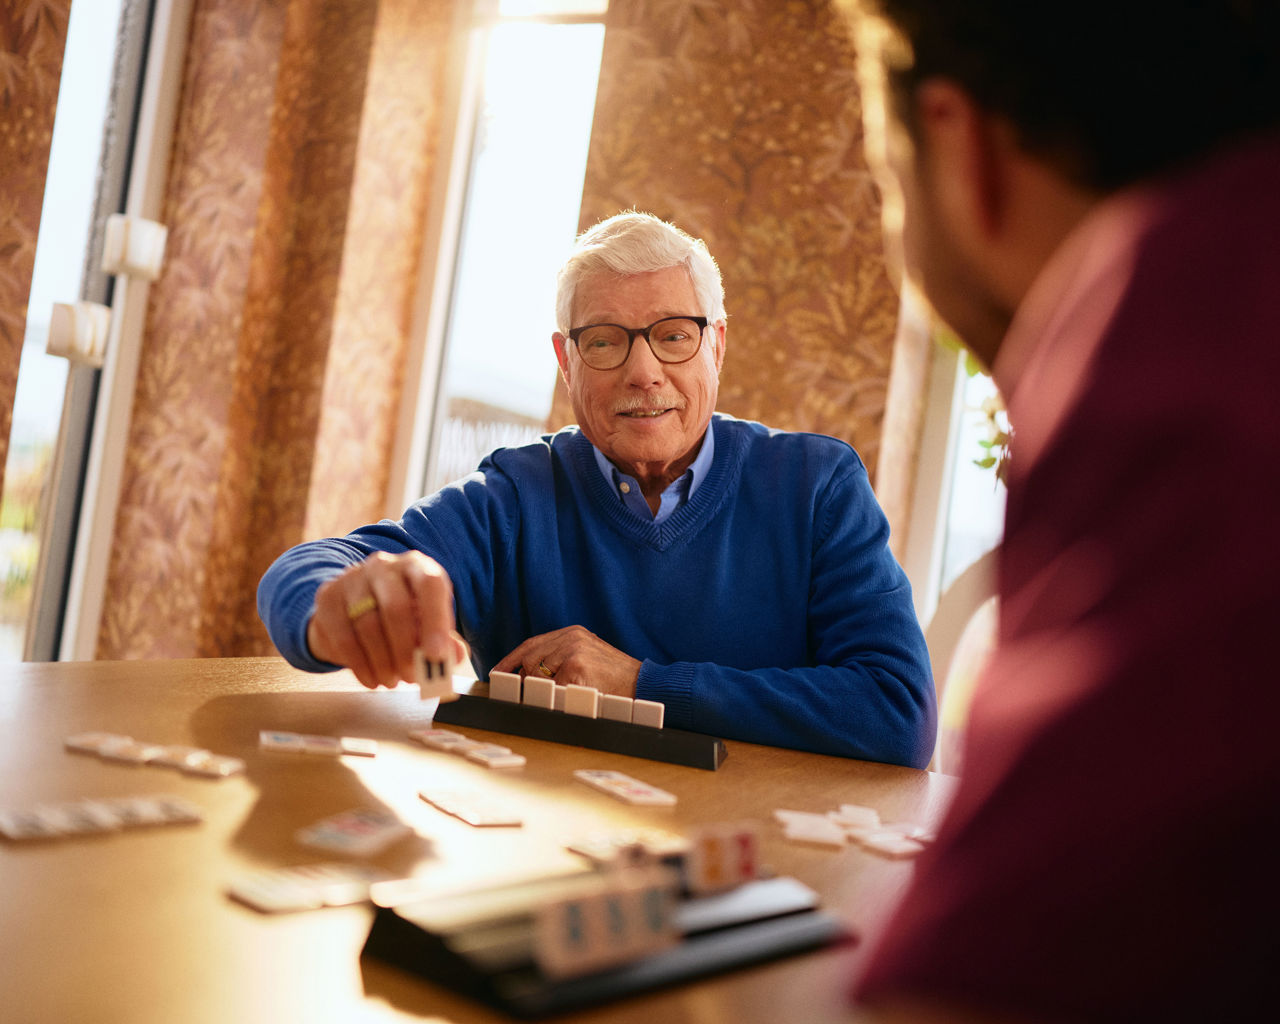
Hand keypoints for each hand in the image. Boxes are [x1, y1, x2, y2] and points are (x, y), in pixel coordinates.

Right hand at [306, 551, 467, 689]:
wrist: (353, 605)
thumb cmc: (401, 614)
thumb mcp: (428, 622)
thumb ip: (445, 640)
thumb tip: (454, 656)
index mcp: (416, 566)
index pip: (430, 584)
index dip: (435, 621)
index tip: (436, 655)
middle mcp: (384, 566)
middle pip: (395, 608)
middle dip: (406, 650)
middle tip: (412, 677)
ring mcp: (352, 579)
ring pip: (368, 626)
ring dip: (383, 662)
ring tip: (392, 681)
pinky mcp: (328, 598)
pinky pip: (344, 638)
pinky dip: (360, 666)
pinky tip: (371, 680)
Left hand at [492, 626, 640, 696]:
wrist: (642, 683)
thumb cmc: (615, 677)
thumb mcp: (588, 656)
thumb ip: (561, 658)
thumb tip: (529, 674)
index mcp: (572, 633)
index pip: (531, 644)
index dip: (511, 659)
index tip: (498, 672)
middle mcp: (570, 637)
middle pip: (529, 657)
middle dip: (526, 679)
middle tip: (531, 694)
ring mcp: (572, 650)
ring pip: (537, 674)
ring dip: (542, 690)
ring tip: (559, 696)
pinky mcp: (576, 666)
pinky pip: (551, 687)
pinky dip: (555, 697)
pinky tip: (567, 699)